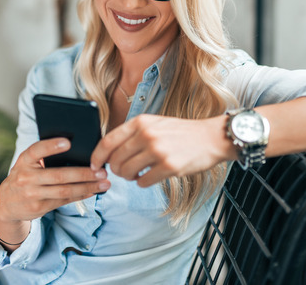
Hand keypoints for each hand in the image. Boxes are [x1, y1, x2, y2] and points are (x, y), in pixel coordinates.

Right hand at [0, 138, 109, 245]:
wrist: (6, 202)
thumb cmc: (24, 175)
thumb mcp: (27, 163)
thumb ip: (44, 157)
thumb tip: (76, 151)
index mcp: (24, 160)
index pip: (37, 150)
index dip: (51, 146)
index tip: (68, 142)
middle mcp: (26, 177)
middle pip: (59, 175)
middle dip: (83, 173)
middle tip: (102, 171)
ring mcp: (32, 194)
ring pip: (64, 190)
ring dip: (87, 187)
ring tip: (104, 183)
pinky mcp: (39, 207)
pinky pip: (64, 200)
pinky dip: (81, 195)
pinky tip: (93, 191)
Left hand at [90, 114, 234, 186]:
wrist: (211, 138)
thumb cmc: (181, 132)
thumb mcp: (154, 124)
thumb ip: (133, 134)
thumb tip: (109, 151)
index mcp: (140, 122)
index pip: (107, 141)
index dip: (96, 156)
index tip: (94, 165)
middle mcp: (147, 135)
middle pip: (115, 160)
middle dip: (114, 170)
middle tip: (122, 172)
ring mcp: (158, 151)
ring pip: (126, 172)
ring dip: (128, 177)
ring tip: (136, 174)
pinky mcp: (169, 167)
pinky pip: (143, 182)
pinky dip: (142, 183)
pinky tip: (148, 177)